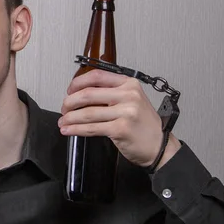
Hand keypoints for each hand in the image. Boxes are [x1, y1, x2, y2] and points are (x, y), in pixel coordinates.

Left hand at [58, 69, 180, 169]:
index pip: (97, 76)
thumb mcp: (132, 100)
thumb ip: (111, 94)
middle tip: (64, 108)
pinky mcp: (120, 129)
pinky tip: (69, 130)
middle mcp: (128, 95)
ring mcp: (125, 112)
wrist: (160, 146)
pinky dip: (76, 129)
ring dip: (70, 118)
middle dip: (69, 102)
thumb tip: (81, 94)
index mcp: (129, 84)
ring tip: (63, 122)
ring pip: (87, 113)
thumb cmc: (144, 125)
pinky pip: (92, 128)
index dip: (78, 83)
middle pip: (88, 94)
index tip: (70, 90)